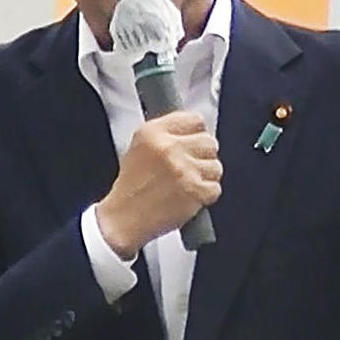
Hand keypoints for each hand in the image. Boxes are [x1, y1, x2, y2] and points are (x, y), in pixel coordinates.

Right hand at [96, 111, 222, 258]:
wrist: (124, 218)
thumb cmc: (132, 186)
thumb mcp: (140, 146)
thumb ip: (167, 132)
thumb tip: (196, 130)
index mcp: (154, 132)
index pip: (195, 120)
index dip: (196, 134)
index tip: (192, 143)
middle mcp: (169, 148)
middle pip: (209, 142)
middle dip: (202, 156)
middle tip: (189, 167)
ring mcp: (183, 169)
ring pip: (215, 166)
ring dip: (205, 177)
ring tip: (187, 183)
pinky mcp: (194, 191)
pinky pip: (215, 188)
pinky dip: (205, 195)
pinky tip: (189, 196)